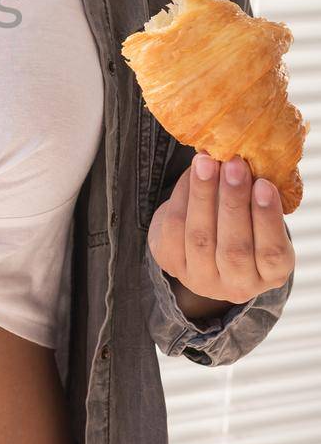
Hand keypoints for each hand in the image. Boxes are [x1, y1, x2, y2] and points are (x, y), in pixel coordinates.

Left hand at [148, 152, 295, 306]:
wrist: (206, 243)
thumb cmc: (243, 223)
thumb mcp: (259, 217)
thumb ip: (258, 198)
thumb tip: (249, 159)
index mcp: (270, 275)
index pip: (271, 253)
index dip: (267, 219)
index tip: (263, 184)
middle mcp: (237, 285)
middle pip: (234, 249)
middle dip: (233, 203)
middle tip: (233, 165)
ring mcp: (202, 279)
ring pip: (200, 239)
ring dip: (203, 195)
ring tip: (207, 162)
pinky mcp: (171, 264)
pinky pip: (173, 229)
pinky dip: (182, 197)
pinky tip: (191, 173)